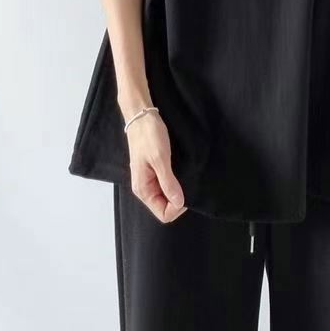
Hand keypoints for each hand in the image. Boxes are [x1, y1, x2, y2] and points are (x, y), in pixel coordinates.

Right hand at [123, 107, 186, 222]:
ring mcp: (149, 180)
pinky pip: (166, 185)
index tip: (186, 192)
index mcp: (143, 189)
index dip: (177, 207)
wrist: (142, 116)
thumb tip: (179, 202)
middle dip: (178, 200)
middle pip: (165, 207)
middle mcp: (145, 188)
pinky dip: (175, 183)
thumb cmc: (148, 136)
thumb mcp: (160, 159)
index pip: (163, 214)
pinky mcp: (154, 171)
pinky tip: (181, 173)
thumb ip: (168, 182)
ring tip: (185, 177)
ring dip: (177, 191)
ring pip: (167, 197)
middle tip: (187, 183)